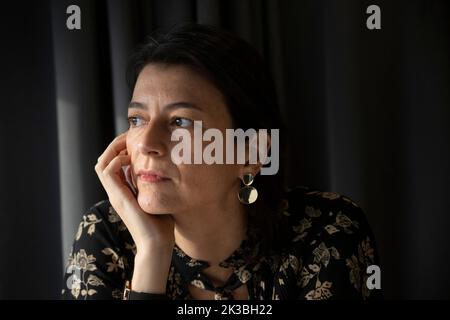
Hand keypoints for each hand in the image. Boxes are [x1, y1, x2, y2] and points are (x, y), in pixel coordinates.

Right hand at [94, 132, 174, 252]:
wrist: (157, 243)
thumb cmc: (161, 224)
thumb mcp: (158, 198)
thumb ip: (155, 185)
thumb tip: (165, 170)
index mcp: (124, 191)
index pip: (114, 163)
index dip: (121, 149)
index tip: (135, 141)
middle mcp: (116, 191)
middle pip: (104, 160)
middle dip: (115, 146)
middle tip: (130, 139)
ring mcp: (115, 194)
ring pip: (101, 164)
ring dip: (113, 151)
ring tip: (128, 146)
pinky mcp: (118, 197)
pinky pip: (107, 172)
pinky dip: (115, 161)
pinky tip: (130, 160)